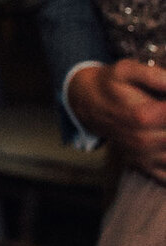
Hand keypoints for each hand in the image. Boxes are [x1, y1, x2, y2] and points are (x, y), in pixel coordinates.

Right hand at [65, 60, 165, 183]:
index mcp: (141, 117)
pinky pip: (165, 175)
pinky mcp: (144, 165)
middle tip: (163, 111)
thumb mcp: (127, 70)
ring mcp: (143, 156)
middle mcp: (142, 141)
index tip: (164, 100)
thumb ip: (155, 76)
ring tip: (162, 125)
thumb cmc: (111, 86)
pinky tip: (161, 143)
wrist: (88, 104)